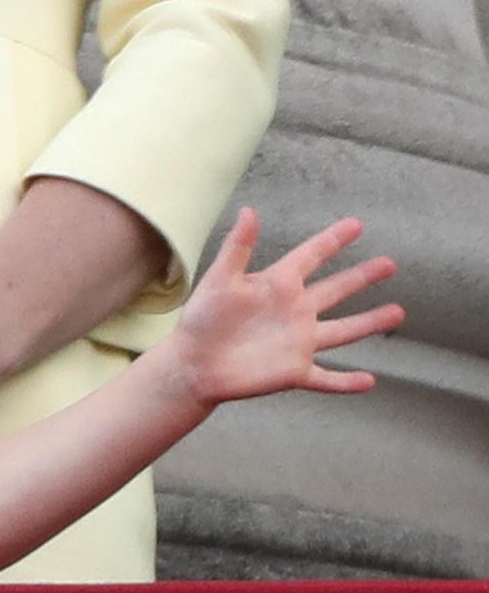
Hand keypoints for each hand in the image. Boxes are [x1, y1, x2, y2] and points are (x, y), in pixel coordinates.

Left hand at [171, 209, 401, 409]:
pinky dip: (348, 381)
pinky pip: (328, 378)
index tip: (356, 225)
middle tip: (389, 264)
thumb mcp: (220, 279)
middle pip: (336, 289)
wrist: (194, 363)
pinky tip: (370, 380)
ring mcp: (298, 342)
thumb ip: (238, 247)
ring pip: (343, 331)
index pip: (311, 256)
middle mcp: (294, 311)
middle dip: (362, 276)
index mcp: (277, 284)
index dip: (333, 240)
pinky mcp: (295, 371)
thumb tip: (249, 210)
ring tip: (397, 312)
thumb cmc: (202, 319)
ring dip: (369, 322)